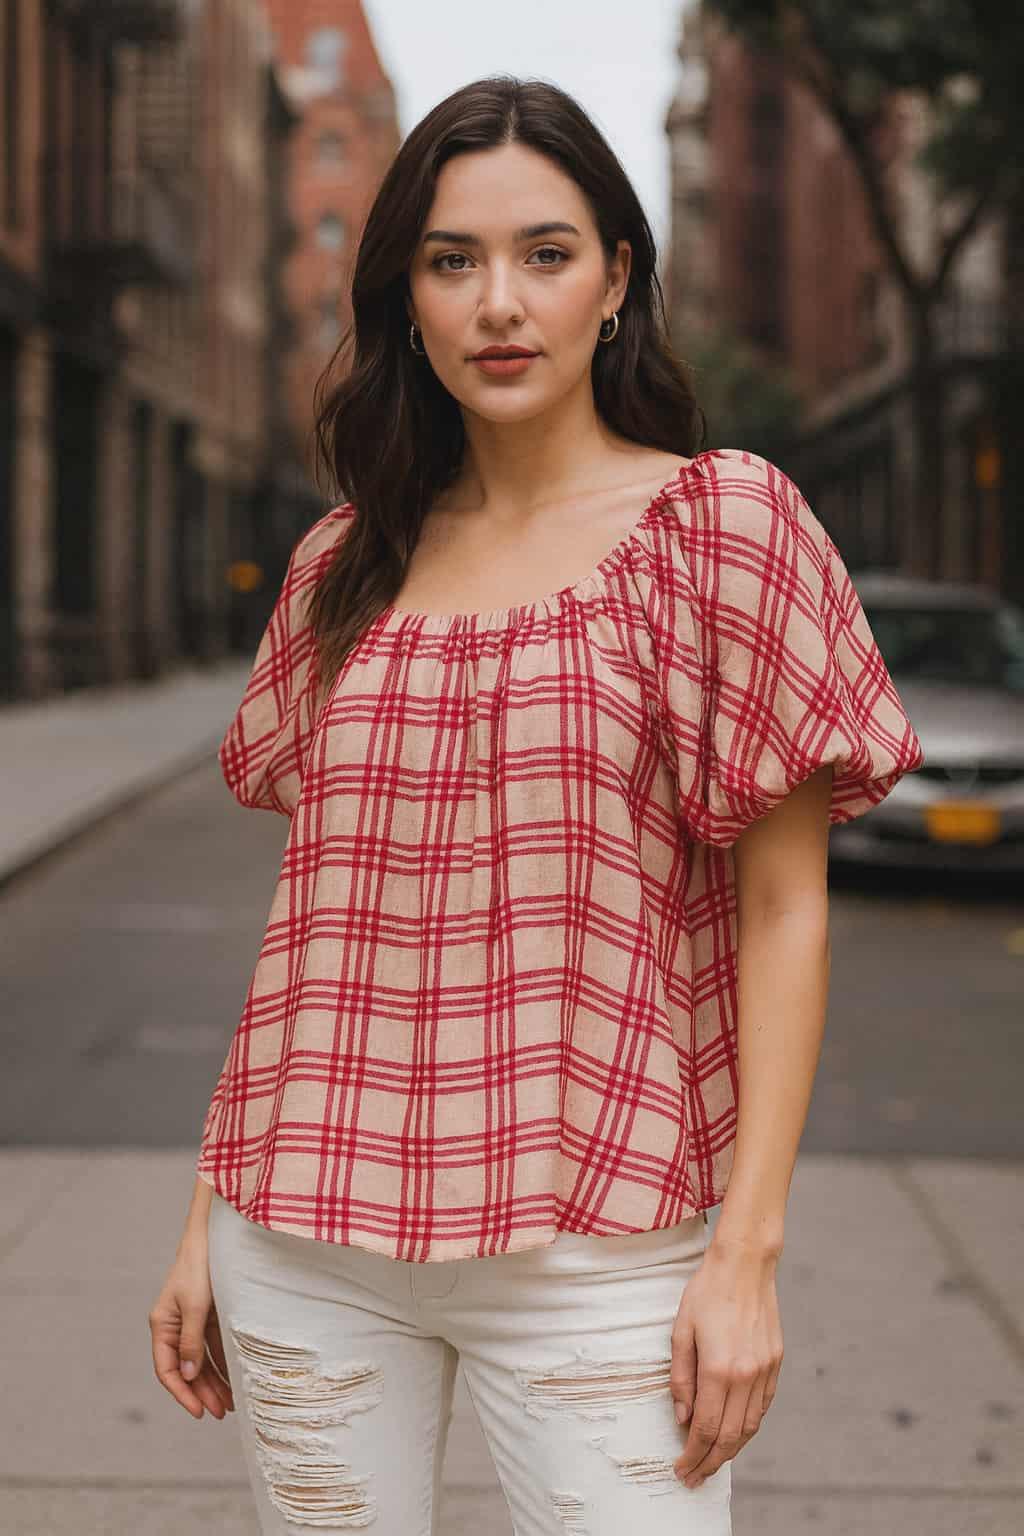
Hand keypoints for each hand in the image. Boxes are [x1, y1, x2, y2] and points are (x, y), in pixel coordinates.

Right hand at [149, 1239, 234, 1420]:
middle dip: (202, 1393)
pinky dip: (224, 1364)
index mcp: (163, 1325)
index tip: (199, 1412)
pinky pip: (216, 1347)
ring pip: (203, 1361)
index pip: (168, 1369)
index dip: (182, 1393)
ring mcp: (194, 1322)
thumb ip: (191, 1340)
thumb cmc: (199, 1266)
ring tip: (232, 1404)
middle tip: (221, 1413)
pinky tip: (236, 1379)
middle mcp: (176, 1327)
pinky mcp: (211, 1316)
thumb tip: (190, 1375)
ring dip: (215, 1382)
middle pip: (187, 1369)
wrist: (214, 1235)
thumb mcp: (194, 1305)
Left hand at [670, 1238, 782, 1486]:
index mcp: (718, 1368)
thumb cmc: (706, 1292)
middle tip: (694, 1477)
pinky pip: (763, 1407)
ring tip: (713, 1462)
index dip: (692, 1454)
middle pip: (730, 1436)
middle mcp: (746, 1375)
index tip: (681, 1469)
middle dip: (710, 1462)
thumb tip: (682, 1416)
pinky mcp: (776, 1363)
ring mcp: (765, 1370)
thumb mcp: (681, 1331)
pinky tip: (736, 1432)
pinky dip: (749, 1426)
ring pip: (750, 1427)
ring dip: (731, 1450)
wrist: (745, 1264)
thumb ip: (680, 1377)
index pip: (706, 1428)